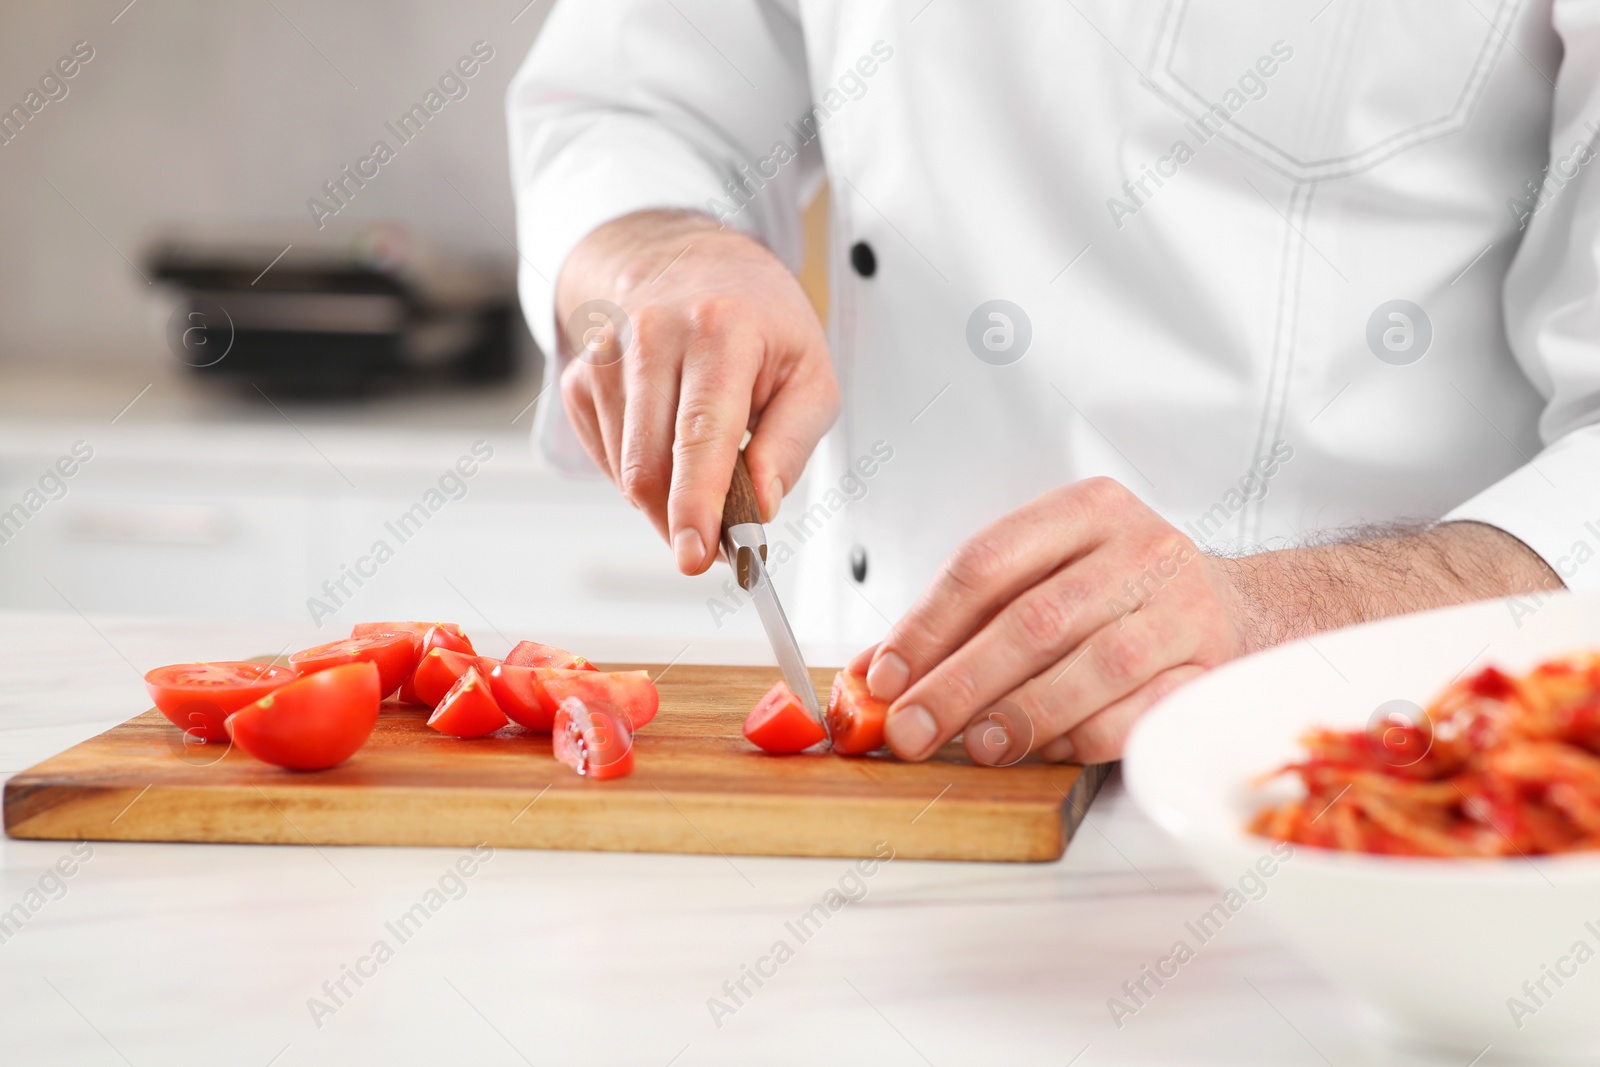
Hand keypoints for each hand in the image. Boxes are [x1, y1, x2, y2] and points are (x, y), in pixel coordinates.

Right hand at [554, 210, 838, 573]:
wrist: (687, 258)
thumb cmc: (758, 319)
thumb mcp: (810, 371)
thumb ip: (791, 443)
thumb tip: (760, 506)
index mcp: (721, 329)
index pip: (702, 433)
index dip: (697, 503)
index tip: (696, 556)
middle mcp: (654, 335)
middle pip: (650, 464)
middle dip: (681, 521)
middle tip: (716, 541)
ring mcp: (606, 355)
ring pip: (625, 471)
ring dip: (665, 499)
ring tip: (703, 470)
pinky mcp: (581, 377)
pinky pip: (606, 460)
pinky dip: (640, 474)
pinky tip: (667, 444)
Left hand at [858, 479, 1564, 765]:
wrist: (1241, 608)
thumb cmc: (1121, 594)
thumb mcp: (1049, 574)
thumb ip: (969, 616)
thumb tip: (878, 672)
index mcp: (1085, 510)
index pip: (987, 563)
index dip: (927, 625)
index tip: (885, 676)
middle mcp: (1139, 548)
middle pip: (1032, 620)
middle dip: (960, 683)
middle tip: (912, 730)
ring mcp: (1183, 606)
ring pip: (1088, 666)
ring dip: (1021, 715)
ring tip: (974, 745)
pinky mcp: (1212, 664)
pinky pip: (1140, 708)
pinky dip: (1085, 736)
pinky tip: (1045, 750)